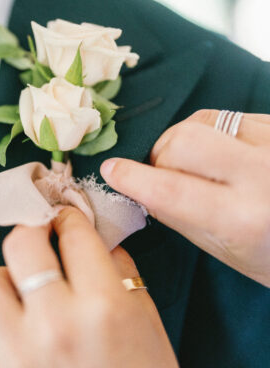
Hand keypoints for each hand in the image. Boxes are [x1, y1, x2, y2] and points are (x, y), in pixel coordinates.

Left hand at [0, 207, 185, 367]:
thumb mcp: (147, 319)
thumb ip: (118, 269)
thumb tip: (89, 237)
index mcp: (103, 307)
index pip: (73, 235)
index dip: (69, 217)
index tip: (65, 218)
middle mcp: (56, 326)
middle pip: (20, 244)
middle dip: (32, 230)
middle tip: (40, 237)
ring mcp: (19, 358)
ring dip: (1, 279)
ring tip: (19, 292)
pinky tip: (8, 331)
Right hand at [101, 110, 269, 286]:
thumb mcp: (226, 251)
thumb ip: (178, 216)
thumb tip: (138, 186)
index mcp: (245, 220)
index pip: (169, 191)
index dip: (131, 178)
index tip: (111, 171)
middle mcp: (263, 175)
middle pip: (181, 140)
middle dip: (160, 155)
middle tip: (164, 173)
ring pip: (202, 121)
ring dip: (186, 141)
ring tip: (200, 165)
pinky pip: (228, 116)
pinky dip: (213, 133)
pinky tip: (227, 154)